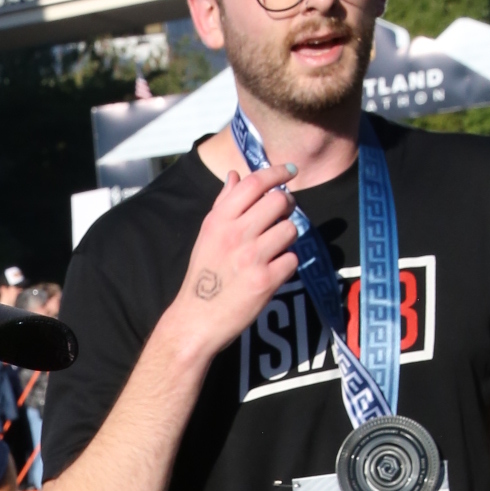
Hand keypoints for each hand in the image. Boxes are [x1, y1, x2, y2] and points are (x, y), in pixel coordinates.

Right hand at [169, 161, 301, 355]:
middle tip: (283, 215)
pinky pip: (292, 259)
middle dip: (287, 205)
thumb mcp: (207, 235)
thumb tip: (235, 175)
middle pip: (279, 201)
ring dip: (287, 237)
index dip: (277, 172)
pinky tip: (272, 270)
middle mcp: (236, 235)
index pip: (254, 183)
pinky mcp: (266, 281)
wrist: (197, 319)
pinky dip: (286, 264)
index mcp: (220, 221)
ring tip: (274, 248)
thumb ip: (224, 203)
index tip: (289, 171)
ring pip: (290, 229)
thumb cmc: (204, 275)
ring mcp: (252, 258)